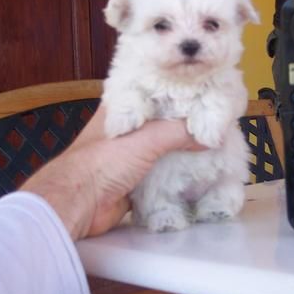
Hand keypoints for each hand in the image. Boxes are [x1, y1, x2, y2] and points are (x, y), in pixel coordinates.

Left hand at [21, 106, 201, 239]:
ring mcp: (132, 153)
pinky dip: (179, 170)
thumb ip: (178, 133)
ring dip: (185, 148)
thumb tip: (210, 135)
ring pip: (165, 146)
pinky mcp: (136, 177)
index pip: (156, 91)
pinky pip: (163, 170)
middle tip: (215, 118)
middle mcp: (128, 127)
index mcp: (123, 107)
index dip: (179, 90)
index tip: (205, 90)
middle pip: (164, 120)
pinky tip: (199, 168)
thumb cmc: (102, 162)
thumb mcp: (146, 139)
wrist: (79, 204)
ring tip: (212, 142)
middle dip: (187, 121)